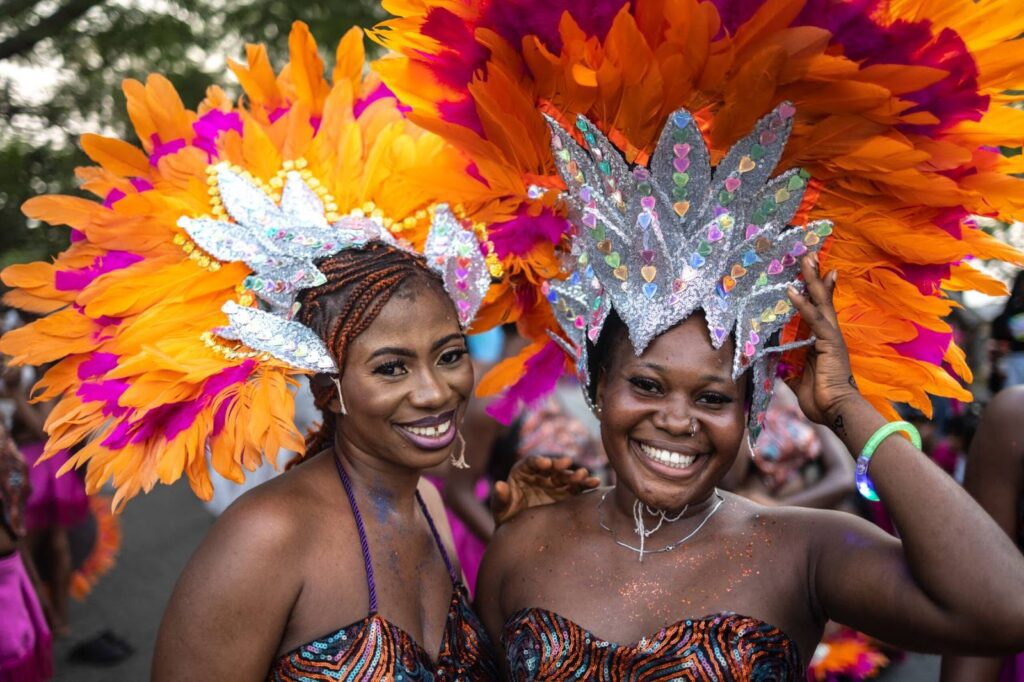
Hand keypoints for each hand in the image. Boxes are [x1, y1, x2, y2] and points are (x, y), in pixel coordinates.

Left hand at [491, 456, 599, 525]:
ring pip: (566, 476)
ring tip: (584, 475)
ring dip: (575, 474)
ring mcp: (555, 484)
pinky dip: (586, 485)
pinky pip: (578, 488)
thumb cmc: (507, 518)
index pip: (531, 463)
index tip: (545, 463)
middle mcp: (541, 475)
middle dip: (559, 465)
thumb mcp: (501, 509)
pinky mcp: (567, 495)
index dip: (538, 461)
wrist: (520, 533)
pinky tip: (595, 484)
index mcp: (523, 473)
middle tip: (566, 464)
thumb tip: (498, 485)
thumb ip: (500, 498)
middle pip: (551, 467)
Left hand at [785, 254, 860, 426]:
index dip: (815, 290)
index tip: (811, 271)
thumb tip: (771, 359)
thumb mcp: (796, 377)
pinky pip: (814, 319)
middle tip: (809, 254)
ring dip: (812, 280)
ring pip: (821, 302)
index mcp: (823, 341)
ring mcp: (831, 337)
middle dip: (815, 276)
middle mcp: (829, 334)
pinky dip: (802, 304)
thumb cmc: (820, 398)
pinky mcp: (829, 342)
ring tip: (806, 259)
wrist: (837, 411)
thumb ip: (786, 365)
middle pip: (823, 299)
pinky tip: (791, 290)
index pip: (819, 309)